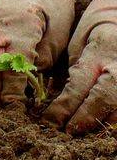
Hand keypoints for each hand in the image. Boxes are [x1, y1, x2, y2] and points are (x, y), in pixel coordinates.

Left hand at [44, 0, 116, 133]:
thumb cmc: (97, 27)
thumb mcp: (79, 43)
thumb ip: (75, 71)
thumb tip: (62, 104)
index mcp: (100, 49)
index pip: (79, 84)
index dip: (64, 107)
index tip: (50, 122)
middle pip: (105, 96)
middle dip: (86, 118)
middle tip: (70, 132)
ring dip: (103, 121)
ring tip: (85, 132)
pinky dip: (116, 116)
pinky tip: (104, 124)